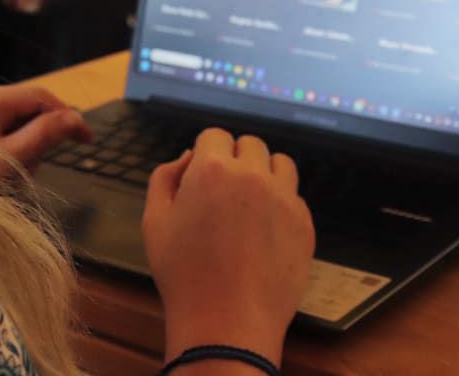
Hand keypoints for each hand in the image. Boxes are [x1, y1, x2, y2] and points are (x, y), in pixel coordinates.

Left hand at [0, 85, 91, 178]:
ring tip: (7, 182)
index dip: (67, 116)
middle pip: (20, 110)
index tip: (86, 139)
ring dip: (15, 149)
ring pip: (1, 124)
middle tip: (33, 172)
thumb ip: (45, 135)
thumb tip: (74, 118)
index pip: (40, 97)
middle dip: (34, 140)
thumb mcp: (9, 161)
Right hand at [142, 129, 314, 366]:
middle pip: (249, 144)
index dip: (206, 152)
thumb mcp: (154, 221)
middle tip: (223, 191)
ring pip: (279, 162)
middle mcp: (252, 176)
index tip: (203, 173)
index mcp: (212, 170)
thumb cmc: (185, 275)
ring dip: (264, 172)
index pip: (215, 135)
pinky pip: (295, 196)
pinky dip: (281, 203)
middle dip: (235, 159)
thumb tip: (186, 158)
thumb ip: (165, 177)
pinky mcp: (304, 222)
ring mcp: (283, 198)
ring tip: (249, 201)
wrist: (227, 322)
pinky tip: (264, 229)